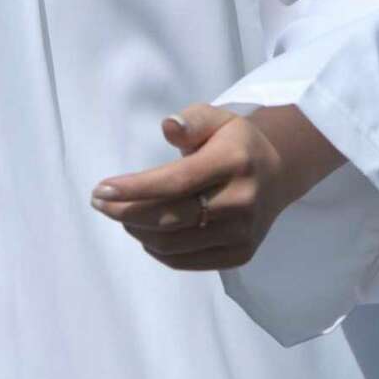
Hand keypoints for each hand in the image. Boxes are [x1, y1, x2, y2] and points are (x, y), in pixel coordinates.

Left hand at [89, 104, 298, 271]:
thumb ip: (192, 120)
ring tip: (122, 215)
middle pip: (170, 218)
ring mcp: (243, 233)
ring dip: (138, 232)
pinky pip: (186, 261)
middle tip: (101, 203)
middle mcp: (242, 201)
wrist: (278, 173)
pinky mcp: (240, 255)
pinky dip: (157, 250)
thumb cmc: (235, 142)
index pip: (176, 182)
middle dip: (126, 213)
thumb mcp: (217, 118)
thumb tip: (169, 126)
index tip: (101, 190)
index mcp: (234, 162)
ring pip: (173, 244)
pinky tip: (144, 233)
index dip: (135, 189)